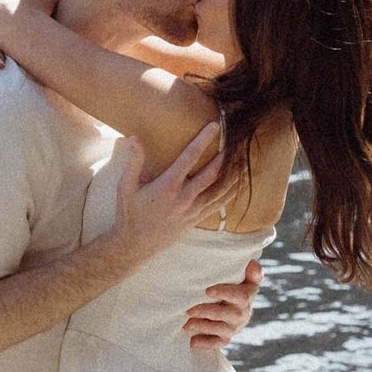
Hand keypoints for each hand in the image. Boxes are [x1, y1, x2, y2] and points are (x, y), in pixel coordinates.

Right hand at [110, 123, 237, 261]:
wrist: (136, 244)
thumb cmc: (130, 213)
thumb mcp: (126, 186)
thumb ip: (134, 161)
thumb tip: (136, 137)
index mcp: (168, 186)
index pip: (190, 157)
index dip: (203, 140)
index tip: (214, 127)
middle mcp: (184, 197)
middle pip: (212, 173)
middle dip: (226, 155)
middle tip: (237, 140)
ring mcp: (192, 210)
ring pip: (220, 189)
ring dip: (233, 174)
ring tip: (245, 159)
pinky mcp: (196, 219)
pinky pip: (218, 204)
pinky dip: (230, 192)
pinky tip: (238, 184)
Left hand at [182, 259, 263, 349]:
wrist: (232, 305)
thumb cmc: (234, 285)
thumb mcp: (244, 276)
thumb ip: (251, 271)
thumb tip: (252, 264)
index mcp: (247, 296)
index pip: (241, 296)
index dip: (225, 293)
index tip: (208, 291)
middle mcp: (242, 313)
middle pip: (229, 315)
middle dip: (208, 312)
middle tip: (189, 310)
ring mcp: (234, 327)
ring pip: (221, 330)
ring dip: (203, 327)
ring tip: (186, 324)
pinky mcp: (226, 338)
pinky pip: (218, 343)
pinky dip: (205, 343)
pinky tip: (192, 342)